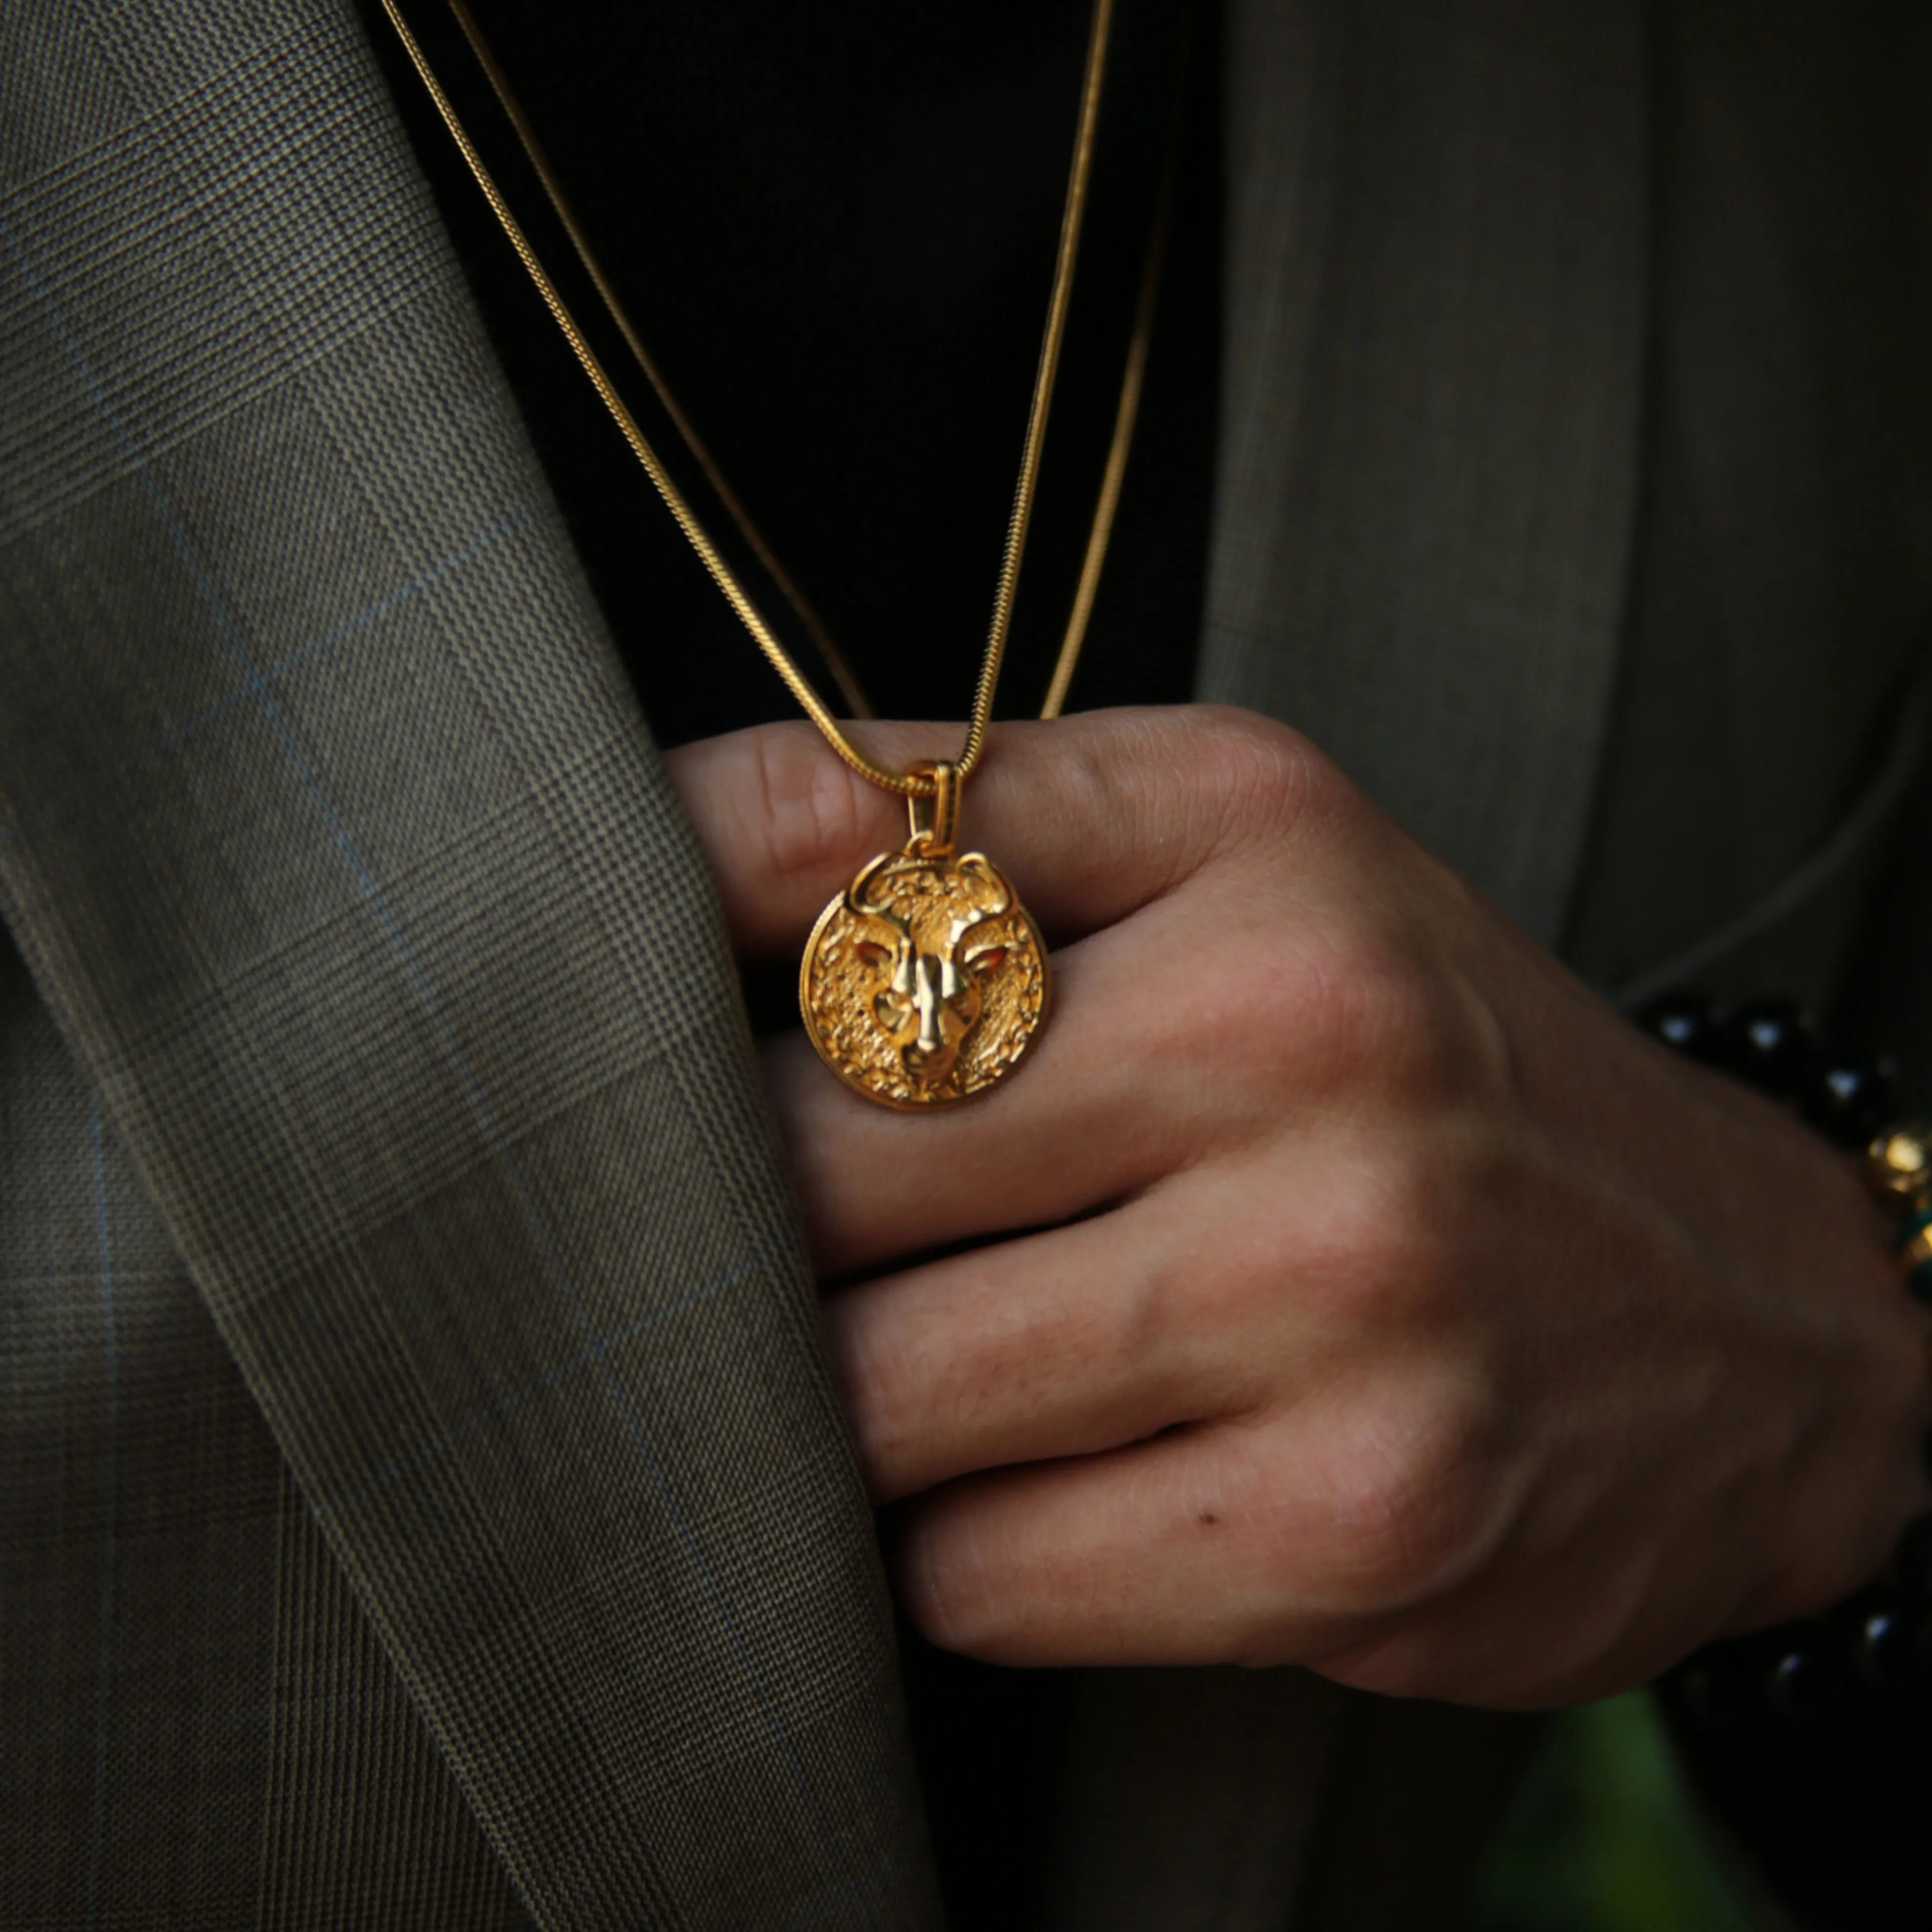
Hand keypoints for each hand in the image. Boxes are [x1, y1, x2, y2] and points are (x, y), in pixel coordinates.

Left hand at [666, 705, 1930, 1706]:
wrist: (1747, 1314)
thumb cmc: (1430, 1065)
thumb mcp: (1263, 866)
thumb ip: (991, 834)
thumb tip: (677, 854)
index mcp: (1254, 845)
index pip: (835, 841)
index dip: (646, 909)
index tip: (564, 983)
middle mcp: (1304, 1043)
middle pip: (811, 1160)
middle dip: (735, 1224)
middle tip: (741, 1242)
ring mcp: (1337, 1295)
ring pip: (871, 1394)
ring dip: (832, 1405)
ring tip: (893, 1366)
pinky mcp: (1353, 1525)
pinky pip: (981, 1571)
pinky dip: (950, 1543)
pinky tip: (1022, 1485)